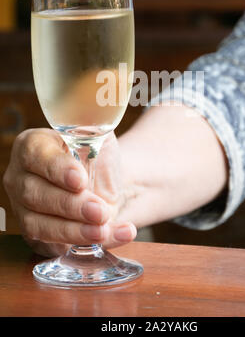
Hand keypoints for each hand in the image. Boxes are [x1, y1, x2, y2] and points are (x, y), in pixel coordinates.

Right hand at [3, 105, 227, 257]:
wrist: (103, 181)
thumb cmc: (97, 153)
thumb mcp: (97, 132)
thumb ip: (96, 118)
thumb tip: (105, 99)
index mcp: (32, 147)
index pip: (36, 156)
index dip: (55, 169)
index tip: (79, 178)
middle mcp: (22, 179)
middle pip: (36, 196)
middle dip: (70, 205)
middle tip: (100, 210)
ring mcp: (27, 211)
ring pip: (42, 227)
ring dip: (76, 231)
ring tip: (106, 229)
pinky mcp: (41, 237)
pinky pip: (58, 248)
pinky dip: (89, 245)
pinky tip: (118, 234)